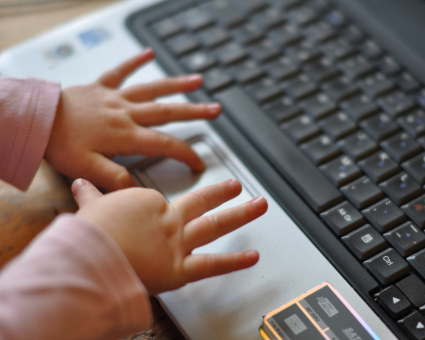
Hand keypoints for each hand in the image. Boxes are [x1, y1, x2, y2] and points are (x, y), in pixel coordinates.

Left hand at [45, 49, 220, 190]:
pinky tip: (149, 53)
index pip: (165, 145)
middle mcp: (126, 114)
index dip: (186, 154)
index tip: (198, 162)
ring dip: (176, 85)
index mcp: (125, 136)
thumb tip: (137, 189)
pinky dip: (135, 62)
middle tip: (215, 110)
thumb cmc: (58, 144)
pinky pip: (121, 72)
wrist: (36, 119)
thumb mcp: (86, 169)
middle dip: (194, 112)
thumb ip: (114, 179)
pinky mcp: (101, 88)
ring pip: (152, 90)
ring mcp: (115, 98)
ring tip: (197, 81)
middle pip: (167, 112)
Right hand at [72, 178, 266, 294]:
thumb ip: (92, 197)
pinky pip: (213, 264)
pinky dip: (235, 261)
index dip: (167, 203)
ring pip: (216, 225)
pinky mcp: (180, 269)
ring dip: (241, 214)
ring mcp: (178, 243)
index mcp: (148, 203)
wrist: (89, 258)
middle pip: (201, 202)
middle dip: (221, 192)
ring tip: (260, 205)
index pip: (163, 200)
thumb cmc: (89, 235)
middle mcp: (168, 220)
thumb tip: (82, 185)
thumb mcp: (90, 209)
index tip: (170, 203)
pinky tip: (253, 257)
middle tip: (235, 186)